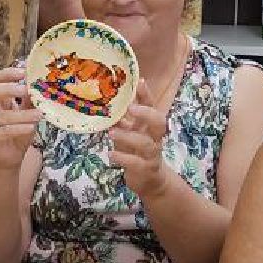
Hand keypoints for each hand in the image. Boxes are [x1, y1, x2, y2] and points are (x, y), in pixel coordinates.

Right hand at [0, 65, 39, 169]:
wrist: (9, 157)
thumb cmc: (18, 131)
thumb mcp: (27, 112)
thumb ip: (30, 99)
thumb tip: (41, 82)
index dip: (9, 73)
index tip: (24, 71)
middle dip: (9, 89)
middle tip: (26, 89)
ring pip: (1, 116)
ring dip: (22, 114)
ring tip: (39, 114)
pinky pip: (3, 131)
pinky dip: (18, 129)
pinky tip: (31, 128)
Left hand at [109, 76, 170, 198]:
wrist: (149, 180)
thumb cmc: (136, 151)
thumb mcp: (129, 133)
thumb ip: (121, 119)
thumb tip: (104, 101)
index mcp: (149, 126)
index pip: (152, 106)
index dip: (146, 94)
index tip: (139, 82)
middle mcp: (154, 137)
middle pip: (158, 122)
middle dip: (146, 113)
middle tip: (131, 108)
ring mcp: (152, 154)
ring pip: (145, 143)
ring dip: (128, 136)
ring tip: (111, 133)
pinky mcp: (146, 169)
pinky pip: (136, 163)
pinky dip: (123, 158)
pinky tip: (110, 155)